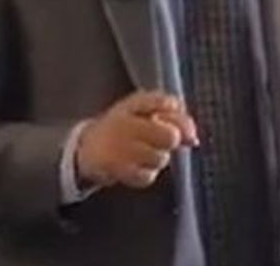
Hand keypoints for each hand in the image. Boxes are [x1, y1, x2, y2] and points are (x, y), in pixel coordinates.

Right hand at [76, 91, 198, 188]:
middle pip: (169, 136)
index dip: (181, 120)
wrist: (85, 147)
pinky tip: (137, 166)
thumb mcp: (143, 112)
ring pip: (160, 158)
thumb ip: (172, 117)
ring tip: (145, 153)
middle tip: (163, 142)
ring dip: (158, 158)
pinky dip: (146, 174)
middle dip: (172, 141)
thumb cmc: (124, 128)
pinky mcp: (114, 167)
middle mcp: (126, 122)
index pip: (167, 104)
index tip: (183, 129)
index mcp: (134, 103)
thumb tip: (193, 138)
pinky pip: (146, 176)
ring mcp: (119, 146)